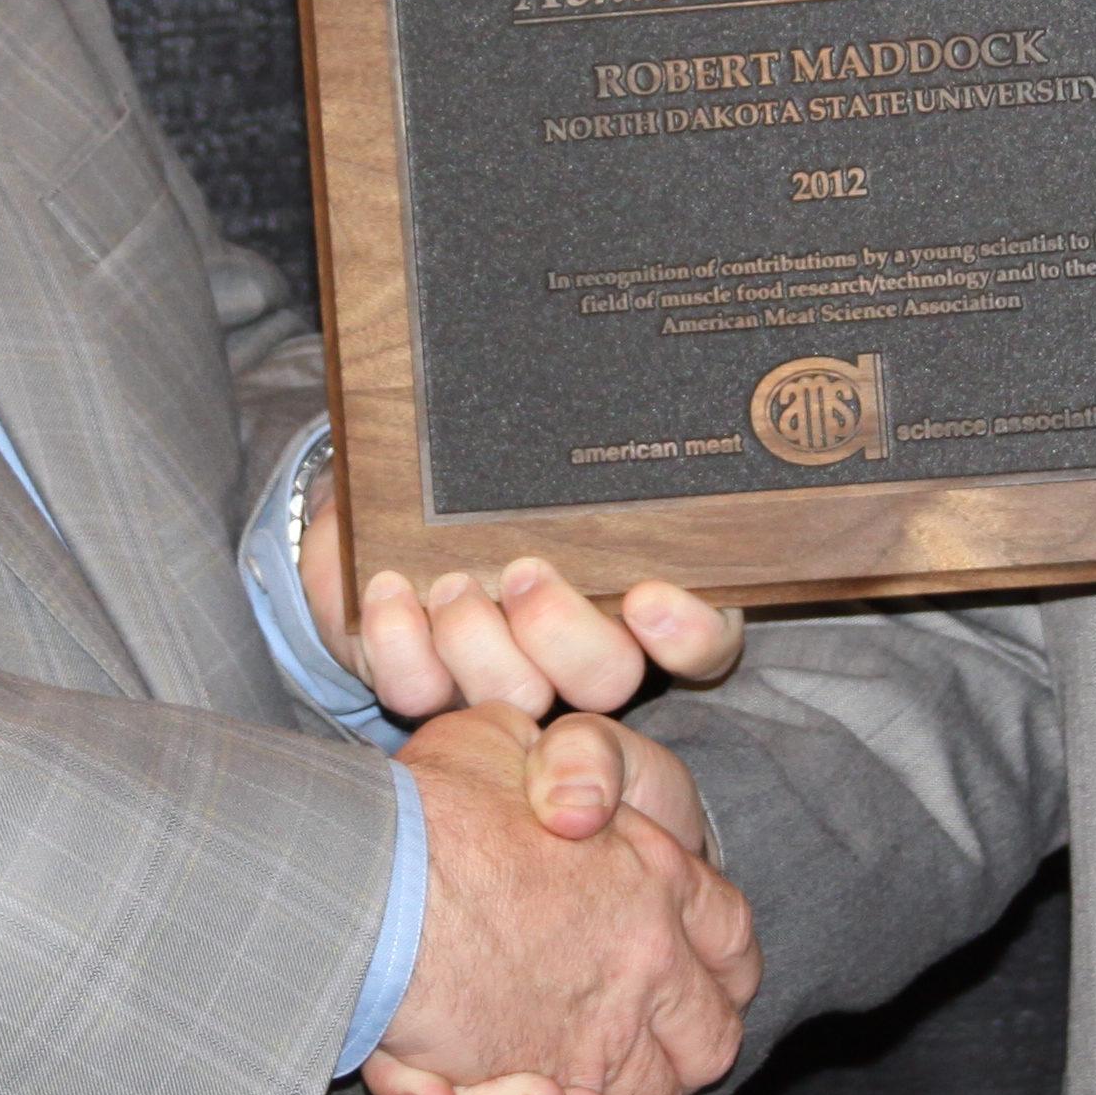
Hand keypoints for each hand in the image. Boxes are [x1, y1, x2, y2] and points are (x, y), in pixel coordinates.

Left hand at [303, 485, 743, 718]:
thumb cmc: (505, 470)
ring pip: (517, 694)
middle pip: (609, 681)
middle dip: (563, 633)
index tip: (647, 597)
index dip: (686, 635)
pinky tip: (390, 590)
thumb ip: (588, 448)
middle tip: (524, 572)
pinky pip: (417, 691)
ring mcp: (507, 675)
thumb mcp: (557, 453)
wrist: (402, 492)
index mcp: (646, 595)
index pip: (705, 643)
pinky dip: (400, 642)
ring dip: (478, 640)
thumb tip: (603, 400)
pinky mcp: (429, 682)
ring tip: (450, 581)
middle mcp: (585, 652)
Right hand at [369, 707, 755, 1094]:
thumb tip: (571, 800)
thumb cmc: (425, 806)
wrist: (362, 879)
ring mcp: (594, 1045)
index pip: (734, 940)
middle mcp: (645, 969)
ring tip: (536, 1086)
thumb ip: (553, 765)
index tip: (678, 972)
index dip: (716, 963)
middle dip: (670, 1051)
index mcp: (656, 877)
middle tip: (608, 1038)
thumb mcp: (500, 741)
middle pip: (709, 1044)